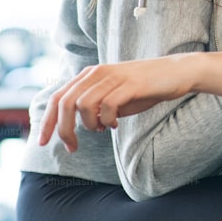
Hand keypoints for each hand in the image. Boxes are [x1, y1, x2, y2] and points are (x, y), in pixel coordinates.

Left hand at [38, 54, 196, 152]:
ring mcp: (114, 77)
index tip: (44, 143)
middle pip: (65, 103)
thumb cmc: (145, 87)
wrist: (177, 73)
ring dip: (90, 124)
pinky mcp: (130, 84)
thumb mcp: (114, 95)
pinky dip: (107, 120)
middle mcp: (98, 72)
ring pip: (83, 105)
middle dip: (63, 130)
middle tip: (72, 147)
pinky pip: (107, 106)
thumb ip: (95, 106)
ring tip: (103, 128)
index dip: (47, 121)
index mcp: (90, 74)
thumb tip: (78, 126)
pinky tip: (116, 124)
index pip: (58, 97)